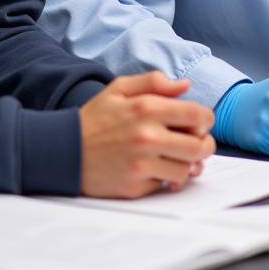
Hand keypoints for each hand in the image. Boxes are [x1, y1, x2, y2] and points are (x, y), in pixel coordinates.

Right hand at [79, 72, 214, 197]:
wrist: (63, 152)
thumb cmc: (94, 119)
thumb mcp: (120, 89)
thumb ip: (154, 82)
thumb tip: (185, 86)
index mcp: (147, 108)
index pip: (198, 115)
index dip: (205, 119)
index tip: (199, 122)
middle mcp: (147, 137)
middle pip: (199, 146)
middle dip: (204, 145)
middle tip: (197, 144)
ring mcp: (142, 165)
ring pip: (186, 169)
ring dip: (188, 164)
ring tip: (179, 157)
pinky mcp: (135, 186)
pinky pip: (165, 185)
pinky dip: (167, 179)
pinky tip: (158, 169)